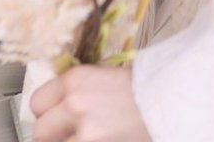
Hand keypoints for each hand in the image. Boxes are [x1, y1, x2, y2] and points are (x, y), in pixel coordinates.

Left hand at [30, 65, 151, 141]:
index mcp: (76, 80)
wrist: (176, 100)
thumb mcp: (107, 78)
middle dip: (53, 137)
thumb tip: (60, 108)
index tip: (53, 122)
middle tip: (68, 136)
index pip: (37, 103)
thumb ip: (79, 92)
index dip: (46, 115)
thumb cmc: (148, 88)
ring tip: (88, 137)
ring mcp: (86, 132)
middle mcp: (76, 103)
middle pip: (41, 132)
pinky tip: (104, 139)